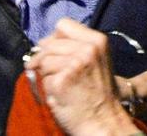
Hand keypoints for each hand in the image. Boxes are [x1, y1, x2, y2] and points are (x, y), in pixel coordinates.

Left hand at [27, 20, 126, 135]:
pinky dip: (47, 88)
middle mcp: (88, 48)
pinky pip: (43, 79)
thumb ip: (76, 47)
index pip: (63, 24)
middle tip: (51, 73)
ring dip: (46, 74)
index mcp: (97, 40)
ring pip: (44, 60)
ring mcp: (75, 63)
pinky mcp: (63, 80)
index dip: (54, 38)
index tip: (52, 51)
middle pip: (50, 43)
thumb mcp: (95, 61)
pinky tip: (59, 95)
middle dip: (44, 57)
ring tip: (60, 86)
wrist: (104, 121)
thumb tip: (42, 44)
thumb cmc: (98, 94)